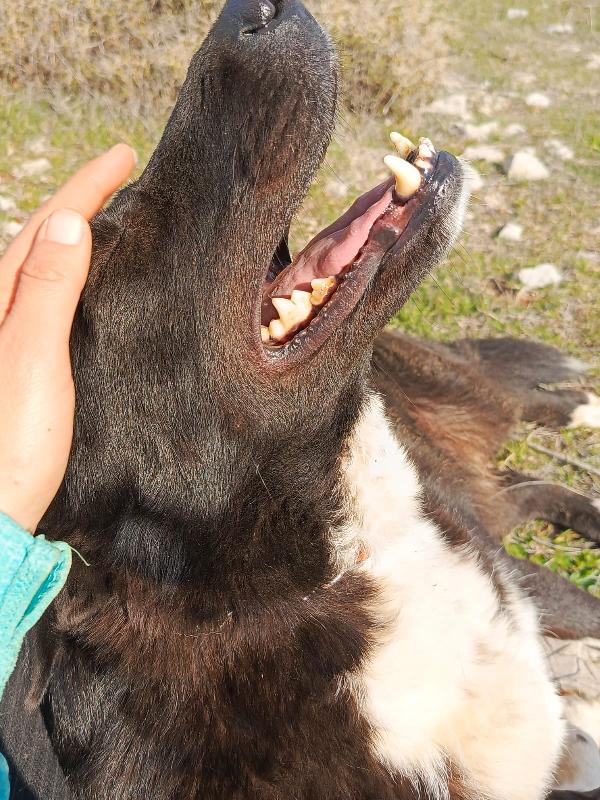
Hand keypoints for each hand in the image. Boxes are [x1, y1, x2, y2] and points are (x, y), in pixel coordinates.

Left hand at [0, 144, 135, 532]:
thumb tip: (71, 223)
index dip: (86, 186)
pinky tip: (84, 281)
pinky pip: (45, 298)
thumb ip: (47, 291)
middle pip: (40, 238)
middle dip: (79, 199)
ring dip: (73, 233)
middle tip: (117, 173)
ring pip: (41, 266)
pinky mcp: (22, 362)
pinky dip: (69, 276)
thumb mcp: (32, 359)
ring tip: (105, 213)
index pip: (48, 226)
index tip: (122, 154)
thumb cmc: (9, 442)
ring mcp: (8, 336)